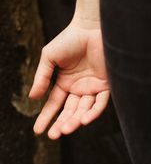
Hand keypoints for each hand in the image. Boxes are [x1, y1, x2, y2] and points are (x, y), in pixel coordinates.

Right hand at [29, 20, 109, 139]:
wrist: (89, 27)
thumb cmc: (69, 39)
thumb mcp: (49, 58)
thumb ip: (42, 77)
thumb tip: (32, 97)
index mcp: (65, 83)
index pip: (54, 104)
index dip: (46, 117)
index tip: (38, 131)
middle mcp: (79, 88)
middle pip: (69, 111)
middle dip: (61, 124)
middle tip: (54, 135)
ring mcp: (92, 87)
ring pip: (83, 110)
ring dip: (75, 120)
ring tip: (67, 129)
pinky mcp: (105, 84)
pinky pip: (100, 102)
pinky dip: (93, 112)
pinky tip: (84, 120)